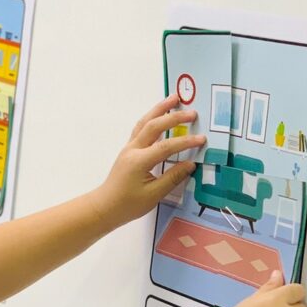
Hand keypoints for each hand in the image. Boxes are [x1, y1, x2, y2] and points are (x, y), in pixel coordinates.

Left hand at [88, 94, 205, 229]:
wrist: (105, 207)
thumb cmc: (128, 205)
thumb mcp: (153, 195)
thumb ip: (172, 178)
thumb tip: (190, 164)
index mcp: (139, 161)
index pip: (166, 147)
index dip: (185, 142)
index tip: (201, 139)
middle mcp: (133, 150)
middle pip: (154, 126)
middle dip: (174, 117)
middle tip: (192, 112)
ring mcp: (129, 148)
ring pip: (144, 122)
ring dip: (159, 109)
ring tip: (174, 98)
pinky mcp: (128, 150)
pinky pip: (141, 128)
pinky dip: (152, 118)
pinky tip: (160, 114)